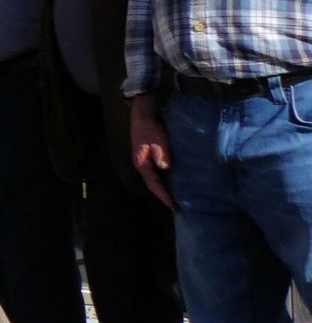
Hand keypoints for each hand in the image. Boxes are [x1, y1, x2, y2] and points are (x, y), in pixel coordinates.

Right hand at [128, 96, 175, 210]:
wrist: (144, 114)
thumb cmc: (150, 127)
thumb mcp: (157, 140)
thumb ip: (161, 154)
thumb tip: (166, 168)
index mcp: (143, 164)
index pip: (154, 185)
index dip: (165, 197)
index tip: (175, 208)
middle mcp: (144, 165)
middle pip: (155, 185)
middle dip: (166, 196)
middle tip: (179, 207)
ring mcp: (148, 161)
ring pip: (158, 179)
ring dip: (167, 188)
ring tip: (179, 197)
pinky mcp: (153, 156)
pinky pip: (160, 172)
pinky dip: (168, 179)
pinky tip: (176, 180)